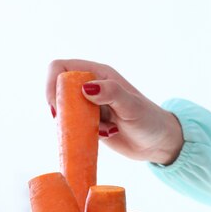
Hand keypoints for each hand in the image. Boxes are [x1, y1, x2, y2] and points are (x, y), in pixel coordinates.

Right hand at [46, 59, 182, 164]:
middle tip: (77, 122)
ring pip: (64, 110)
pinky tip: (105, 135)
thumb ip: (111, 93)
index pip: (61, 68)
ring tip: (102, 129)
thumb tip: (86, 87)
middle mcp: (91, 87)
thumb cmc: (149, 120)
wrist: (158, 143)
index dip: (52, 83)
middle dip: (61, 108)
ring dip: (74, 123)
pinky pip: (73, 127)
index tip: (56, 105)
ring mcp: (89, 106)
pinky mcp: (90, 124)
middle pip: (57, 89)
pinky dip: (81, 134)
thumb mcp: (131, 106)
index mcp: (98, 74)